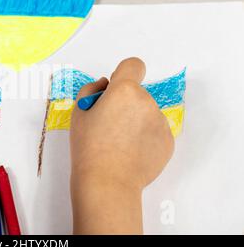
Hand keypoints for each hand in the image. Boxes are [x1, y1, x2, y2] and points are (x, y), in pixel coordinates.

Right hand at [70, 58, 173, 233]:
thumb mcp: (79, 112)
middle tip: (108, 126)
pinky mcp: (168, 141)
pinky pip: (155, 131)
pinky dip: (145, 138)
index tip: (117, 88)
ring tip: (119, 143)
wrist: (107, 181)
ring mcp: (160, 122)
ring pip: (147, 113)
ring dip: (136, 121)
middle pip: (137, 94)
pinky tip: (130, 152)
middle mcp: (147, 101)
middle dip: (125, 104)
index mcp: (124, 90)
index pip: (134, 65)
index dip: (124, 73)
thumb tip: (106, 84)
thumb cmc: (88, 147)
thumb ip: (91, 89)